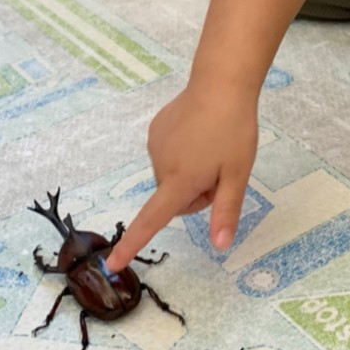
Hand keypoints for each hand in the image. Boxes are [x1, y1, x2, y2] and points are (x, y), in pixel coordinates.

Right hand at [103, 85, 257, 271]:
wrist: (220, 84)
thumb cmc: (234, 131)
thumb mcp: (237, 174)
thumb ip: (225, 212)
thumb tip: (220, 247)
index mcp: (179, 181)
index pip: (150, 221)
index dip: (131, 245)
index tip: (111, 264)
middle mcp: (160, 166)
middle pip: (173, 198)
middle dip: (194, 193)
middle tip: (220, 171)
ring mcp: (155, 146)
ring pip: (171, 176)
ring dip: (189, 172)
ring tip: (211, 147)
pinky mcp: (155, 130)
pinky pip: (167, 155)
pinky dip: (182, 153)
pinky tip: (198, 134)